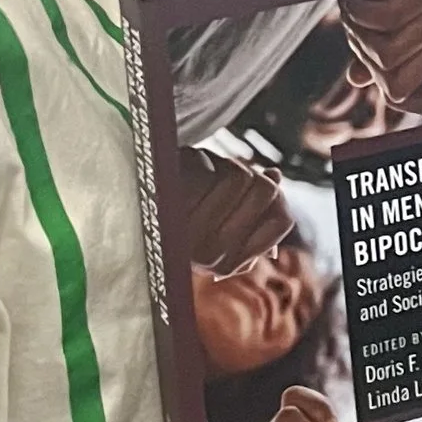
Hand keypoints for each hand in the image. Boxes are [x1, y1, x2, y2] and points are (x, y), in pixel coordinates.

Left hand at [177, 142, 295, 274]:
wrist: (139, 208)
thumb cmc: (187, 214)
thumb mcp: (225, 223)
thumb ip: (256, 211)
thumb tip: (274, 179)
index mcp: (226, 261)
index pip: (282, 218)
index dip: (277, 195)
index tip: (261, 186)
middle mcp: (208, 253)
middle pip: (265, 189)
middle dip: (253, 174)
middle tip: (233, 174)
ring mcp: (186, 227)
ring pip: (238, 175)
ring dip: (227, 165)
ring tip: (209, 174)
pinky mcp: (168, 200)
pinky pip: (208, 168)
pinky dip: (202, 160)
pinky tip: (189, 171)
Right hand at [338, 0, 421, 117]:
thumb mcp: (382, 21)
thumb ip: (373, 54)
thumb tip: (356, 79)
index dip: (396, 93)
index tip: (376, 65)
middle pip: (396, 84)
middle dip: (367, 59)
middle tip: (358, 29)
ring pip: (388, 53)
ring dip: (359, 32)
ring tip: (356, 7)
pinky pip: (384, 19)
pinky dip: (359, 9)